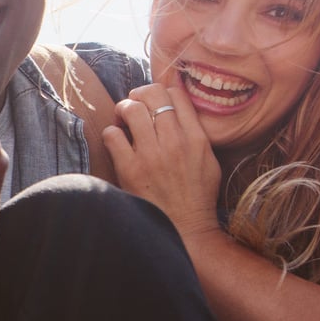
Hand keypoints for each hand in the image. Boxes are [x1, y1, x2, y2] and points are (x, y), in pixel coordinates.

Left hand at [102, 79, 221, 238]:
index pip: (177, 94)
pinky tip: (116, 141)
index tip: (154, 100)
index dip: (162, 91)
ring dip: (123, 109)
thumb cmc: (197, 195)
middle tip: (134, 104)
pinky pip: (112, 135)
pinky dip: (111, 133)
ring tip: (123, 118)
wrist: (185, 229)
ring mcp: (152, 155)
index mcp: (196, 138)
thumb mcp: (208, 159)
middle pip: (153, 95)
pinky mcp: (130, 169)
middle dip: (139, 94)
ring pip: (131, 109)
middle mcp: (175, 142)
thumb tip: (179, 105)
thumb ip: (196, 131)